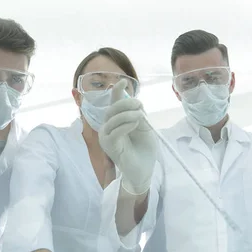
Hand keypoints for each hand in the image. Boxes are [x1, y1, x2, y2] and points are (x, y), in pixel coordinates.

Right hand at [99, 80, 156, 194]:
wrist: (144, 170)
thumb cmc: (144, 150)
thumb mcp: (145, 128)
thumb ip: (138, 116)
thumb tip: (134, 105)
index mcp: (118, 121)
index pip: (114, 104)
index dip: (117, 92)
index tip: (123, 82)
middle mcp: (109, 127)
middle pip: (112, 109)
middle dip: (126, 103)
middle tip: (140, 106)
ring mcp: (107, 137)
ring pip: (112, 119)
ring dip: (127, 114)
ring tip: (139, 116)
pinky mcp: (109, 147)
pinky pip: (113, 132)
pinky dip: (124, 125)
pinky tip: (134, 124)